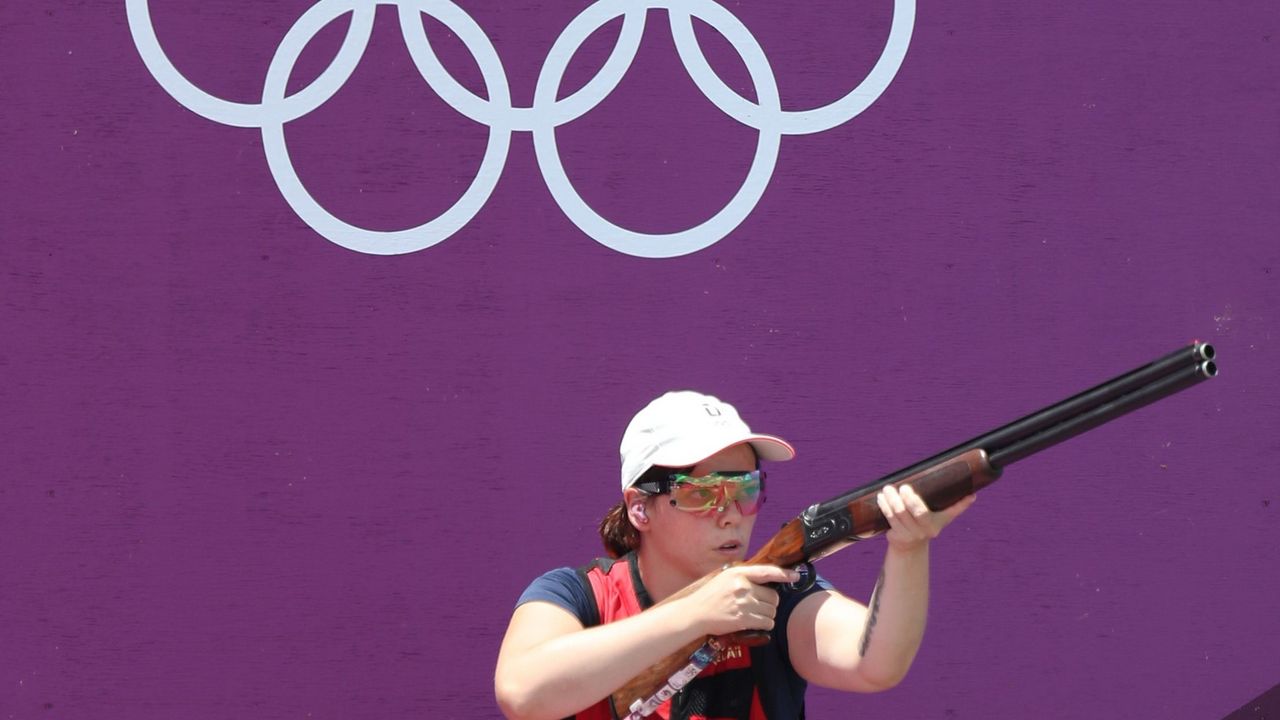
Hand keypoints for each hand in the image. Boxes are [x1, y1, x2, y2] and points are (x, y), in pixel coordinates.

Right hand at [680, 565, 800, 636]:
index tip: (795, 576)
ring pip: (772, 611)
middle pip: (773, 596)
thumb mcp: (725, 577)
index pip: (767, 571)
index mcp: (739, 573)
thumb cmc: (711, 595)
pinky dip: (765, 624)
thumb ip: (745, 576)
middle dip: (769, 603)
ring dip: (767, 615)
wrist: (695, 613)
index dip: (784, 574)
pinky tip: (755, 622)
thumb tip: (768, 579)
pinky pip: (767, 622)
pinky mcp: (743, 619)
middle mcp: (743, 586)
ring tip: (754, 614)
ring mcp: (743, 603)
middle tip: (757, 605)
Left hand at [877, 484, 974, 551]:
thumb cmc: (928, 524)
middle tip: (901, 486)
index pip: (930, 512)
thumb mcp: (943, 517)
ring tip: (887, 489)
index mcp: (936, 524)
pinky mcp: (896, 535)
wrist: (911, 546)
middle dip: (905, 498)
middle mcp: (923, 530)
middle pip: (912, 511)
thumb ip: (957, 507)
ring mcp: (909, 534)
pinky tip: (881, 498)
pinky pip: (889, 519)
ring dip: (891, 499)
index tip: (911, 488)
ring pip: (897, 514)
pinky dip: (884, 506)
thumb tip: (974, 495)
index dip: (921, 501)